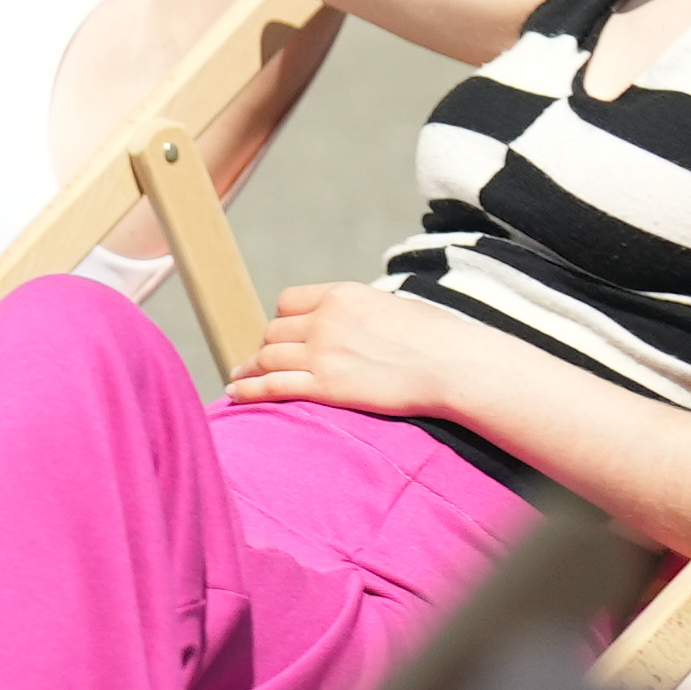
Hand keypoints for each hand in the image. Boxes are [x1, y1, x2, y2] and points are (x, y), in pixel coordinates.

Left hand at [226, 278, 475, 420]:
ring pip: (267, 356)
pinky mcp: (326, 386)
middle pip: (274, 330)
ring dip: (250, 367)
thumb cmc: (438, 338)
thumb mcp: (393, 307)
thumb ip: (363, 313)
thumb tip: (358, 324)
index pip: (289, 301)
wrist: (455, 365)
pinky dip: (249, 389)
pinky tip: (235, 394)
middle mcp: (325, 320)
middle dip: (269, 346)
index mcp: (342, 295)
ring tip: (239, 377)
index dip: (284, 320)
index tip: (284, 333)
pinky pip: (273, 386)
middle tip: (263, 360)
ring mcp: (323, 354)